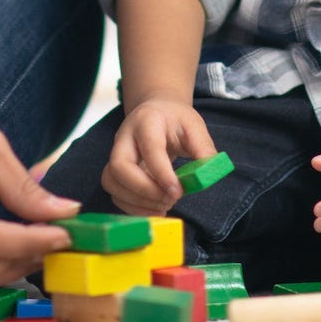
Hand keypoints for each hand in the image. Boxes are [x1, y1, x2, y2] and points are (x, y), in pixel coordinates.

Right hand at [102, 96, 218, 215]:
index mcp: (147, 121)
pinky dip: (132, 207)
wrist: (156, 112)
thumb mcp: (194, 127)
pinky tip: (154, 208)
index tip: (178, 192)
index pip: (149, 148)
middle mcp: (125, 137)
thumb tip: (209, 175)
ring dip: (136, 201)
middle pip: (119, 166)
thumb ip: (204, 149)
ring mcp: (116, 154)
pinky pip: (115, 193)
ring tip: (164, 205)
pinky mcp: (115, 170)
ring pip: (111, 181)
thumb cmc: (175, 120)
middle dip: (144, 190)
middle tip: (170, 199)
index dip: (162, 173)